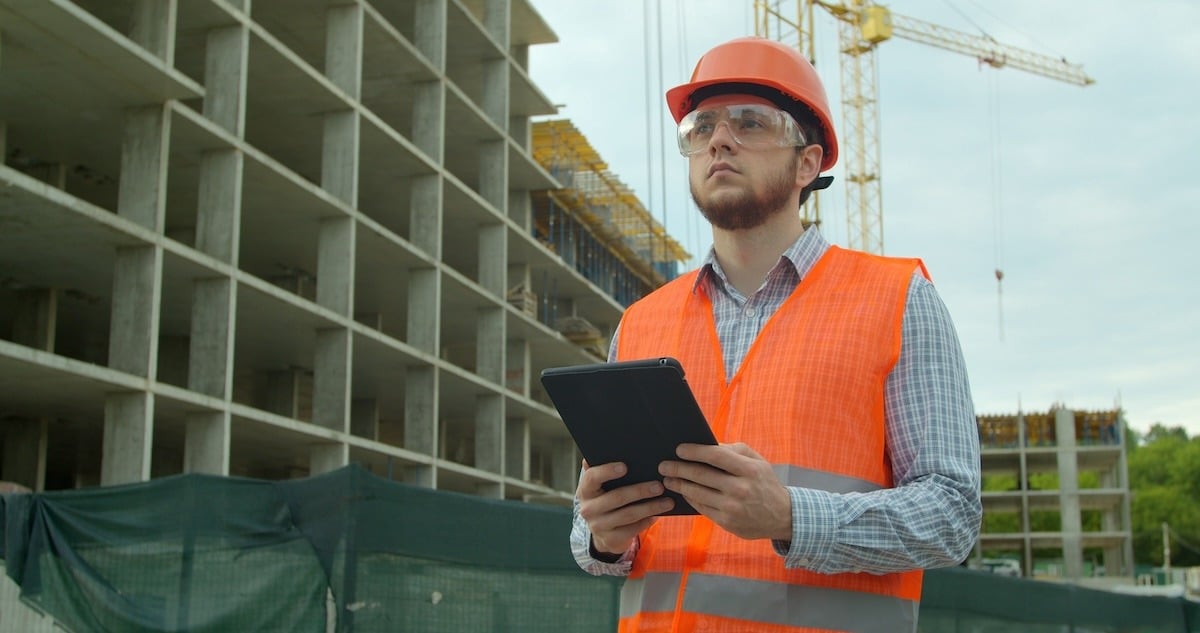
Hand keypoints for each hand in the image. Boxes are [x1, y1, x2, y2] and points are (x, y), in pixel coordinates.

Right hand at [576, 460, 673, 555]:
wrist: (603, 532)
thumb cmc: (606, 499)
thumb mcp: (601, 486)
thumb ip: (603, 470)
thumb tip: (605, 449)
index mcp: (586, 490)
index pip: (592, 478)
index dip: (607, 471)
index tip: (625, 466)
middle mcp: (588, 508)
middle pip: (616, 498)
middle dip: (640, 491)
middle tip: (659, 485)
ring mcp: (599, 526)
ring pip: (628, 515)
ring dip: (650, 507)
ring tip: (668, 501)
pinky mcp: (610, 539)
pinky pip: (632, 530)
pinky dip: (647, 521)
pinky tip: (658, 515)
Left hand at [659, 443, 791, 540]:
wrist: (783, 516)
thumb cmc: (765, 483)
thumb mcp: (757, 461)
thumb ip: (734, 451)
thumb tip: (707, 445)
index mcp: (748, 469)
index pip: (715, 456)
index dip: (694, 451)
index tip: (679, 449)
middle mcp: (740, 488)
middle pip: (701, 475)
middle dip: (678, 469)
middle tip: (664, 465)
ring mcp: (732, 507)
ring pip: (697, 493)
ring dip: (679, 485)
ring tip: (668, 479)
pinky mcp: (727, 522)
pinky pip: (702, 507)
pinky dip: (690, 498)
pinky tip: (683, 492)